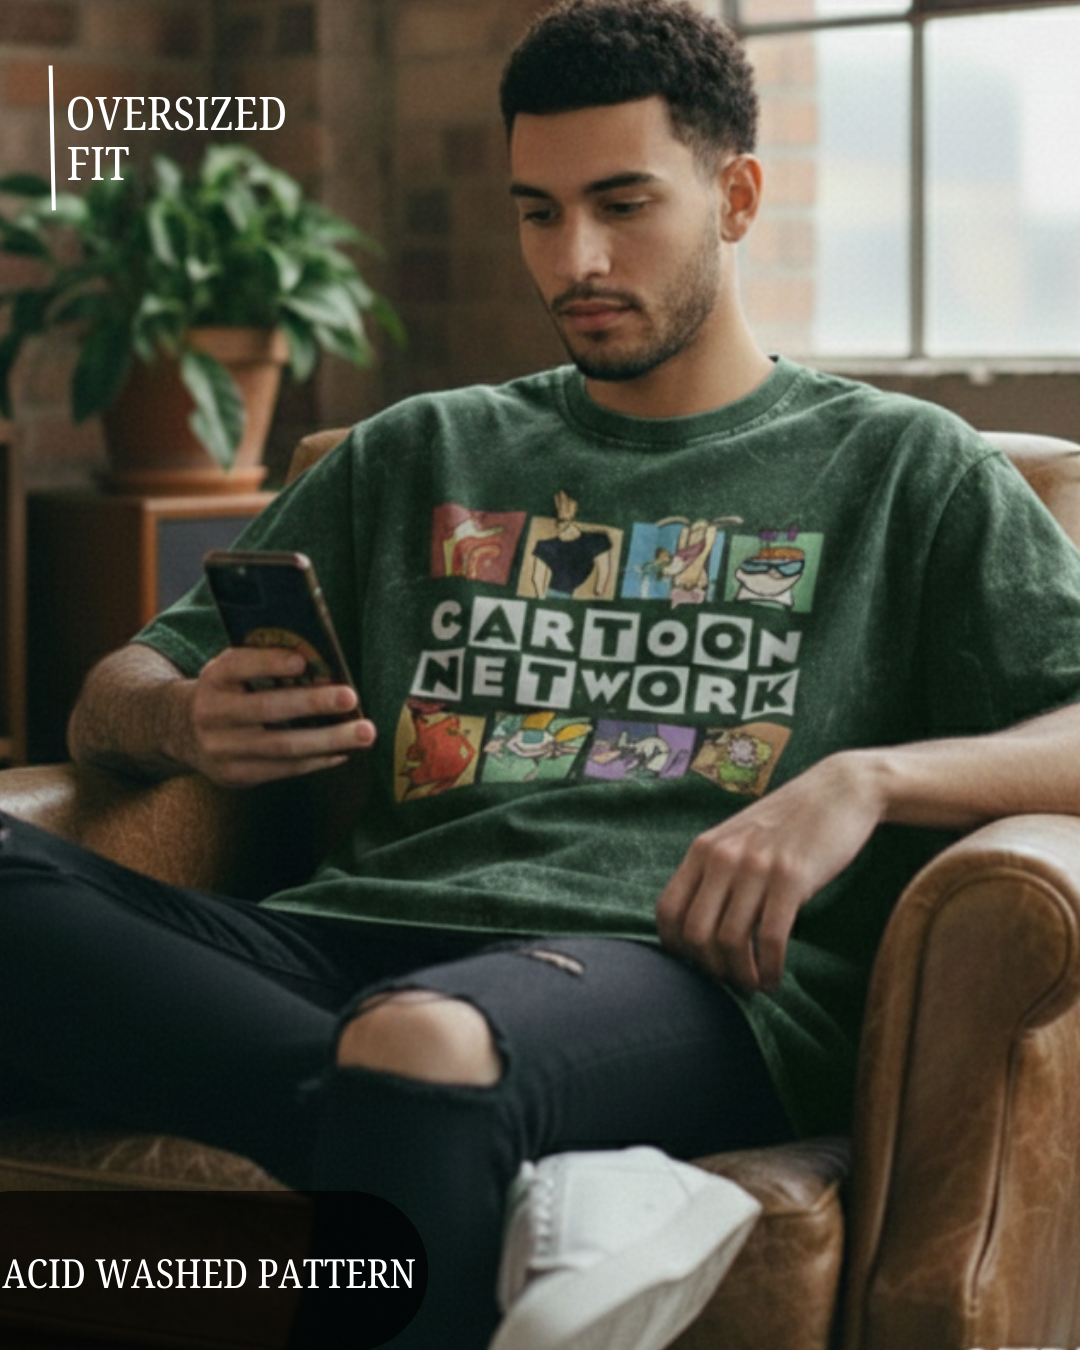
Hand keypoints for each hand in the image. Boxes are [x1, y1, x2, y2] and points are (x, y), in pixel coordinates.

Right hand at [181, 646, 375, 786]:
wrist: (180, 730)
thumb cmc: (227, 691)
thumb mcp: (232, 670)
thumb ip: (264, 662)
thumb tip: (321, 659)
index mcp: (213, 678)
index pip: (238, 666)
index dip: (268, 662)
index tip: (302, 660)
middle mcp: (213, 714)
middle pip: (266, 709)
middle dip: (312, 703)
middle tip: (350, 697)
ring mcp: (222, 749)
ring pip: (281, 746)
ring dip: (328, 740)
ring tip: (364, 733)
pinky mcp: (235, 775)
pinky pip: (282, 769)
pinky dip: (316, 761)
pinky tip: (343, 752)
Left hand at [656, 753, 882, 995]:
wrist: (839, 790)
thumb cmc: (790, 823)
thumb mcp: (739, 839)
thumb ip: (716, 873)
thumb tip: (700, 930)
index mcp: (704, 848)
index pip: (668, 910)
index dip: (677, 948)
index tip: (697, 966)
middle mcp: (723, 856)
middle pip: (695, 933)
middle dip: (710, 969)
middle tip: (729, 982)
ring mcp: (756, 866)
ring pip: (731, 941)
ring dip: (741, 976)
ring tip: (754, 985)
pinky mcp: (792, 877)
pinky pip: (770, 938)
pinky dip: (770, 968)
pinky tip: (775, 978)